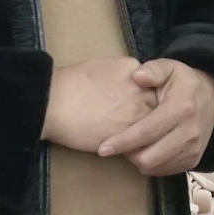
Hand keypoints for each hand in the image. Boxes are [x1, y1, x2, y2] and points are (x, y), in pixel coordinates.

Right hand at [41, 57, 158, 152]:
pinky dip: (139, 147)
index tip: (144, 104)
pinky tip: (129, 148)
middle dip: (155, 114)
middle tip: (148, 124)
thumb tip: (137, 84)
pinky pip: (142, 143)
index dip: (151, 96)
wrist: (53, 102)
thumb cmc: (72, 82)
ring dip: (150, 134)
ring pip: (155, 126)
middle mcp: (141, 90)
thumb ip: (128, 75)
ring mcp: (136, 112)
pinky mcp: (127, 134)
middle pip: (160, 104)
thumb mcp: (107, 66)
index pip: (157, 84)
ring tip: (140, 140)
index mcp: (136, 70)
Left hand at [98, 59, 213, 176]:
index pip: (147, 132)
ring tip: (131, 146)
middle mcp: (190, 132)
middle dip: (128, 154)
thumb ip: (153, 69)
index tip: (102, 148)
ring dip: (138, 160)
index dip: (123, 142)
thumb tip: (137, 76)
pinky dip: (151, 164)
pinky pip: (165, 171)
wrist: (213, 98)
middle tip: (117, 144)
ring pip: (156, 167)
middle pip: (150, 157)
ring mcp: (194, 149)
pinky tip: (146, 150)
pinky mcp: (194, 160)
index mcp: (182, 108)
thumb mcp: (170, 67)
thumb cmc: (183, 83)